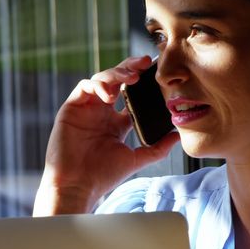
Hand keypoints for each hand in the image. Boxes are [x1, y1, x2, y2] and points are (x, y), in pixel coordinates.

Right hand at [33, 55, 180, 214]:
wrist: (77, 185)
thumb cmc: (103, 176)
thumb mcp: (136, 159)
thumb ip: (157, 148)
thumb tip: (178, 136)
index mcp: (115, 123)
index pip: (131, 95)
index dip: (143, 83)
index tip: (158, 75)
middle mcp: (100, 112)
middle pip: (116, 81)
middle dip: (130, 68)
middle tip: (145, 62)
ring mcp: (86, 109)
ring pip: (101, 79)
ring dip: (116, 74)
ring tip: (131, 77)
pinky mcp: (71, 108)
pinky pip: (85, 87)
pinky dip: (99, 85)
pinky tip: (111, 94)